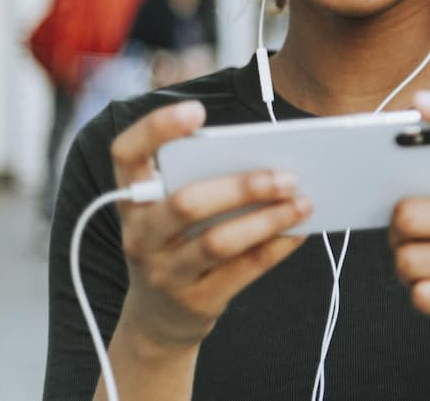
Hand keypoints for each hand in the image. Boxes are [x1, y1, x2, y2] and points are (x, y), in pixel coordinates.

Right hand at [109, 101, 311, 351]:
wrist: (158, 319)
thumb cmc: (178, 243)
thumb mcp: (170, 212)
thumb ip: (202, 180)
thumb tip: (270, 155)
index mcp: (132, 199)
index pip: (126, 154)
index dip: (154, 129)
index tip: (196, 110)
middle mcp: (140, 235)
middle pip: (187, 203)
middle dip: (242, 186)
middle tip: (287, 175)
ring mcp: (163, 272)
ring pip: (217, 241)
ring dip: (267, 219)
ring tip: (303, 202)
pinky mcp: (194, 302)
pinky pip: (241, 271)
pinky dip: (275, 248)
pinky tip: (299, 232)